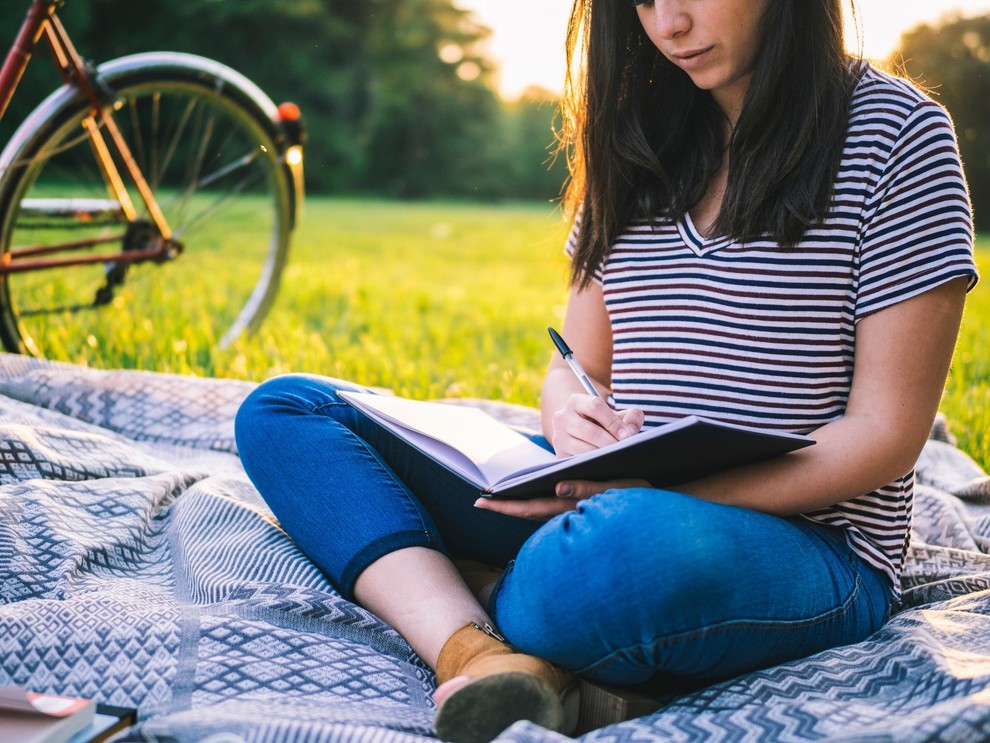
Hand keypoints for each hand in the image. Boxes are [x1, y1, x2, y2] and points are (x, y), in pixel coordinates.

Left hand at [474, 478, 651, 520]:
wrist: (668, 502)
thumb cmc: (644, 492)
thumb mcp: (619, 484)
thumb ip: (587, 487)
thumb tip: (557, 485)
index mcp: (576, 506)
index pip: (532, 508)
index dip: (506, 504)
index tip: (480, 500)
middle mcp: (573, 513)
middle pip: (530, 510)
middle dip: (504, 505)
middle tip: (478, 500)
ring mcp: (578, 512)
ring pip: (541, 509)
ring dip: (521, 503)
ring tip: (500, 495)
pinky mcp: (585, 509)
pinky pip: (556, 506)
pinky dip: (540, 500)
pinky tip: (533, 493)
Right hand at [551, 394, 644, 456]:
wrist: (583, 434)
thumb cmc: (604, 423)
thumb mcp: (618, 415)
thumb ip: (631, 417)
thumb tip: (630, 432)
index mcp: (576, 401)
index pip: (595, 406)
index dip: (613, 422)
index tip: (627, 435)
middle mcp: (562, 417)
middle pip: (589, 430)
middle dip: (610, 442)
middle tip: (624, 449)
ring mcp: (559, 436)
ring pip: (583, 448)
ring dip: (603, 455)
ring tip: (616, 457)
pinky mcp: (560, 453)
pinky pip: (578, 460)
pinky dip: (594, 463)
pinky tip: (605, 463)